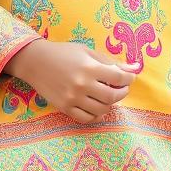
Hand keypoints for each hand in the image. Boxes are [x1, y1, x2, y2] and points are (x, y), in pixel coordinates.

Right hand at [5, 39, 139, 122]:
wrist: (35, 61)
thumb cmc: (63, 53)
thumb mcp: (87, 52)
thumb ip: (110, 61)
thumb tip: (134, 68)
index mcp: (89, 67)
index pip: (119, 78)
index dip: (129, 78)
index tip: (129, 77)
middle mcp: (82, 85)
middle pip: (113, 96)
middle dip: (122, 92)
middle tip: (121, 88)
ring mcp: (73, 98)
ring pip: (101, 110)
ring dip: (110, 104)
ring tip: (108, 96)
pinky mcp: (64, 107)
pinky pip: (86, 118)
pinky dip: (96, 115)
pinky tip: (97, 107)